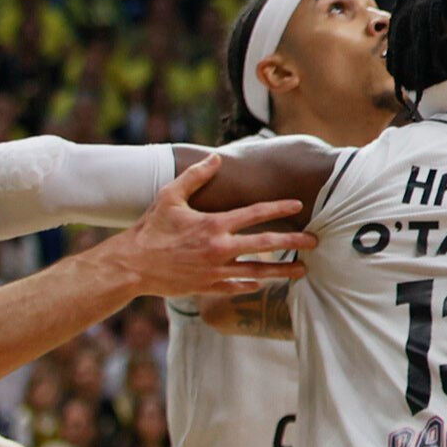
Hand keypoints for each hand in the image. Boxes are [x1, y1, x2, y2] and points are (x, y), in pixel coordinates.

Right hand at [104, 153, 317, 298]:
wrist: (132, 266)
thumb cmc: (150, 230)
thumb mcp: (169, 197)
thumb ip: (195, 177)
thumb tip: (216, 159)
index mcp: (213, 225)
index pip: (254, 213)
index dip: (278, 207)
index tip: (298, 204)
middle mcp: (220, 249)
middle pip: (266, 244)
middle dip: (294, 242)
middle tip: (315, 242)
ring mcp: (216, 271)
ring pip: (258, 271)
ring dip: (283, 270)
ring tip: (303, 270)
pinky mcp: (208, 287)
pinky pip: (237, 286)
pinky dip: (253, 284)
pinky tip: (264, 282)